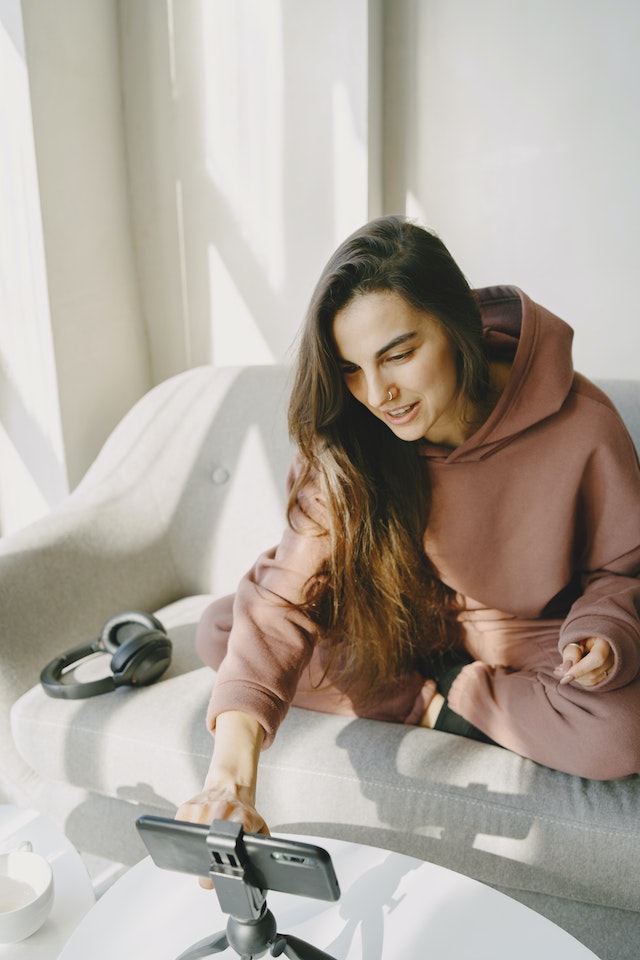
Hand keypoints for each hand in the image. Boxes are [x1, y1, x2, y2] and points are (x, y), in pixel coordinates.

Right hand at [174, 711, 268, 887]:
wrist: (230, 786)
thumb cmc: (243, 810)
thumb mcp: (258, 828)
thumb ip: (260, 847)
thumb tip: (259, 867)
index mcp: (241, 819)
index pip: (231, 847)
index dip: (224, 866)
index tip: (220, 872)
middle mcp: (221, 812)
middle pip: (206, 850)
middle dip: (208, 867)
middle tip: (212, 867)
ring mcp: (201, 809)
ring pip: (191, 843)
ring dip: (197, 852)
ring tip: (207, 845)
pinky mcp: (186, 808)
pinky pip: (181, 833)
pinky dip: (187, 839)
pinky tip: (197, 834)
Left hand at [559, 637, 614, 686]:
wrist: (592, 637)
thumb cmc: (582, 636)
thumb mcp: (574, 639)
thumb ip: (571, 652)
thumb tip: (567, 671)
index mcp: (606, 641)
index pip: (597, 658)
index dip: (580, 669)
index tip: (565, 677)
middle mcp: (615, 655)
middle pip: (594, 672)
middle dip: (574, 674)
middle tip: (558, 669)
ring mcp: (615, 666)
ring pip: (593, 680)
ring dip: (575, 677)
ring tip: (562, 669)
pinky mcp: (610, 674)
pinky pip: (594, 682)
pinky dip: (580, 679)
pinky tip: (571, 672)